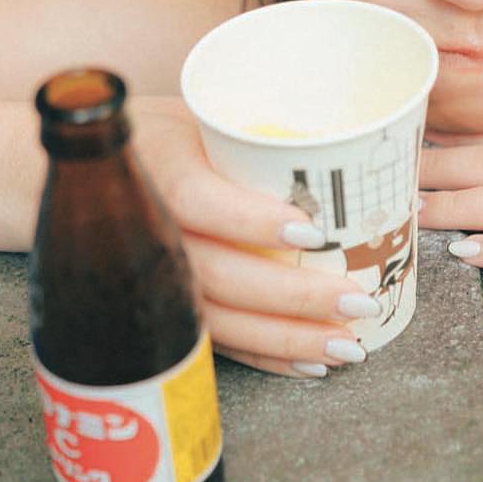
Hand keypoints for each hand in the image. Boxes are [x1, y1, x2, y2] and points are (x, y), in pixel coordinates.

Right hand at [127, 96, 373, 377]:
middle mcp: (147, 227)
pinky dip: (266, 357)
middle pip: (215, 272)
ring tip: (346, 344)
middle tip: (355, 300)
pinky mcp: (168, 309)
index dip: (248, 219)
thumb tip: (381, 174)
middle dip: (291, 295)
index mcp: (158, 163)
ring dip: (287, 337)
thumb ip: (277, 140)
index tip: (309, 230)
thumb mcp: (210, 117)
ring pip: (218, 318)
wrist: (102, 170)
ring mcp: (153, 278)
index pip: (195, 198)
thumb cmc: (176, 136)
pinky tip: (310, 364)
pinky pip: (216, 342)